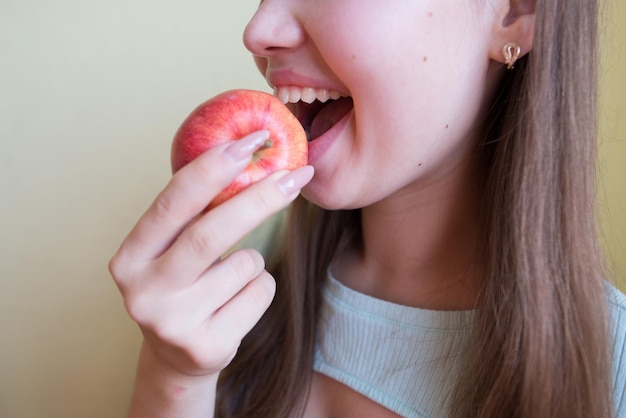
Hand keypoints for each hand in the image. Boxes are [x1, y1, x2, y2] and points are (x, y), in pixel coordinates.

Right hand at [109, 130, 313, 377]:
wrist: (178, 356)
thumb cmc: (183, 285)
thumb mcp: (172, 251)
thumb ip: (194, 213)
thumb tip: (246, 151)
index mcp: (130, 258)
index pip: (171, 204)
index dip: (210, 170)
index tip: (249, 143)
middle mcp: (144, 292)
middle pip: (210, 234)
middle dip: (258, 199)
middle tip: (295, 175)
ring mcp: (174, 323)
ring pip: (245, 264)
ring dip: (255, 258)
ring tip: (233, 275)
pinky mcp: (207, 346)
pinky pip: (260, 292)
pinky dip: (262, 285)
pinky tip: (238, 301)